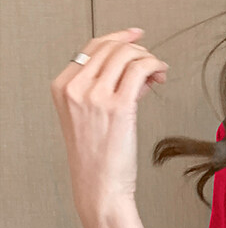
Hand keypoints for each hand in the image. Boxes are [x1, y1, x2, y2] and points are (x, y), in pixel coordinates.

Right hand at [49, 26, 168, 226]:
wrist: (100, 188)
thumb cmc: (99, 162)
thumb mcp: (92, 119)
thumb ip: (108, 92)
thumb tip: (136, 75)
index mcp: (62, 88)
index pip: (91, 48)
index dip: (118, 39)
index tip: (136, 39)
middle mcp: (75, 88)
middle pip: (110, 47)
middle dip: (137, 50)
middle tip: (152, 63)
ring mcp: (95, 96)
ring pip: (125, 55)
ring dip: (148, 58)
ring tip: (160, 72)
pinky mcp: (118, 106)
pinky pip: (139, 69)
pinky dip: (154, 65)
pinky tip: (161, 74)